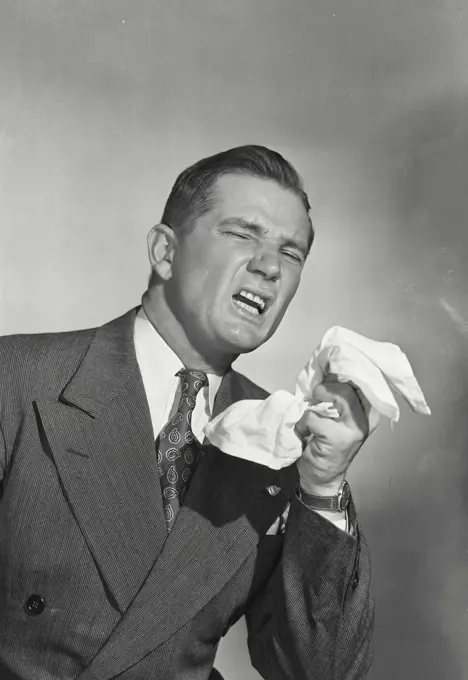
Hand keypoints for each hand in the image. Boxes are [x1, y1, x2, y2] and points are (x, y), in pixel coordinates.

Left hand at [295, 376, 377, 494]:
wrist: (322, 478)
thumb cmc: (325, 443)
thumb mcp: (335, 416)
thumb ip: (335, 396)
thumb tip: (324, 368)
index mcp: (368, 410)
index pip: (363, 381)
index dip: (343, 371)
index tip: (328, 371)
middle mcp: (366, 418)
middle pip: (348, 386)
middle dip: (326, 387)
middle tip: (315, 396)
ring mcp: (355, 428)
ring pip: (336, 397)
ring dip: (315, 405)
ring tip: (310, 418)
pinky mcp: (338, 437)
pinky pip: (314, 417)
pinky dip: (303, 424)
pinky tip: (304, 434)